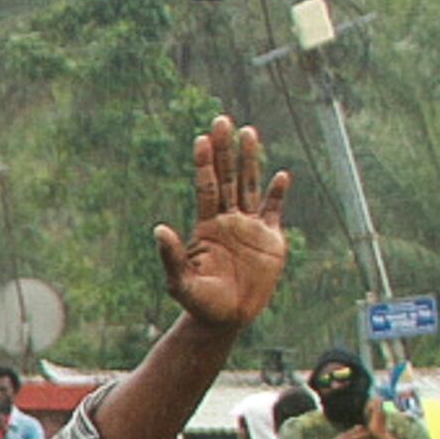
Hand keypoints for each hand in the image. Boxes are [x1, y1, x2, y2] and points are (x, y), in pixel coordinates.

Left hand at [151, 115, 289, 330]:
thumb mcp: (180, 282)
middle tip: (222, 119)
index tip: (201, 139)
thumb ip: (171, 256)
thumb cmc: (199, 303)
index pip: (206, 188)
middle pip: (228, 178)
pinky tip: (280, 175)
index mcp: (207, 227)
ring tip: (249, 131)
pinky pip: (274, 211)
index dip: (205, 164)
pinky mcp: (271, 240)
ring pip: (250, 186)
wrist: (226, 319)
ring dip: (250, 160)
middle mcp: (228, 220)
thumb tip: (158, 229)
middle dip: (225, 150)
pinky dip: (277, 194)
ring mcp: (250, 228)